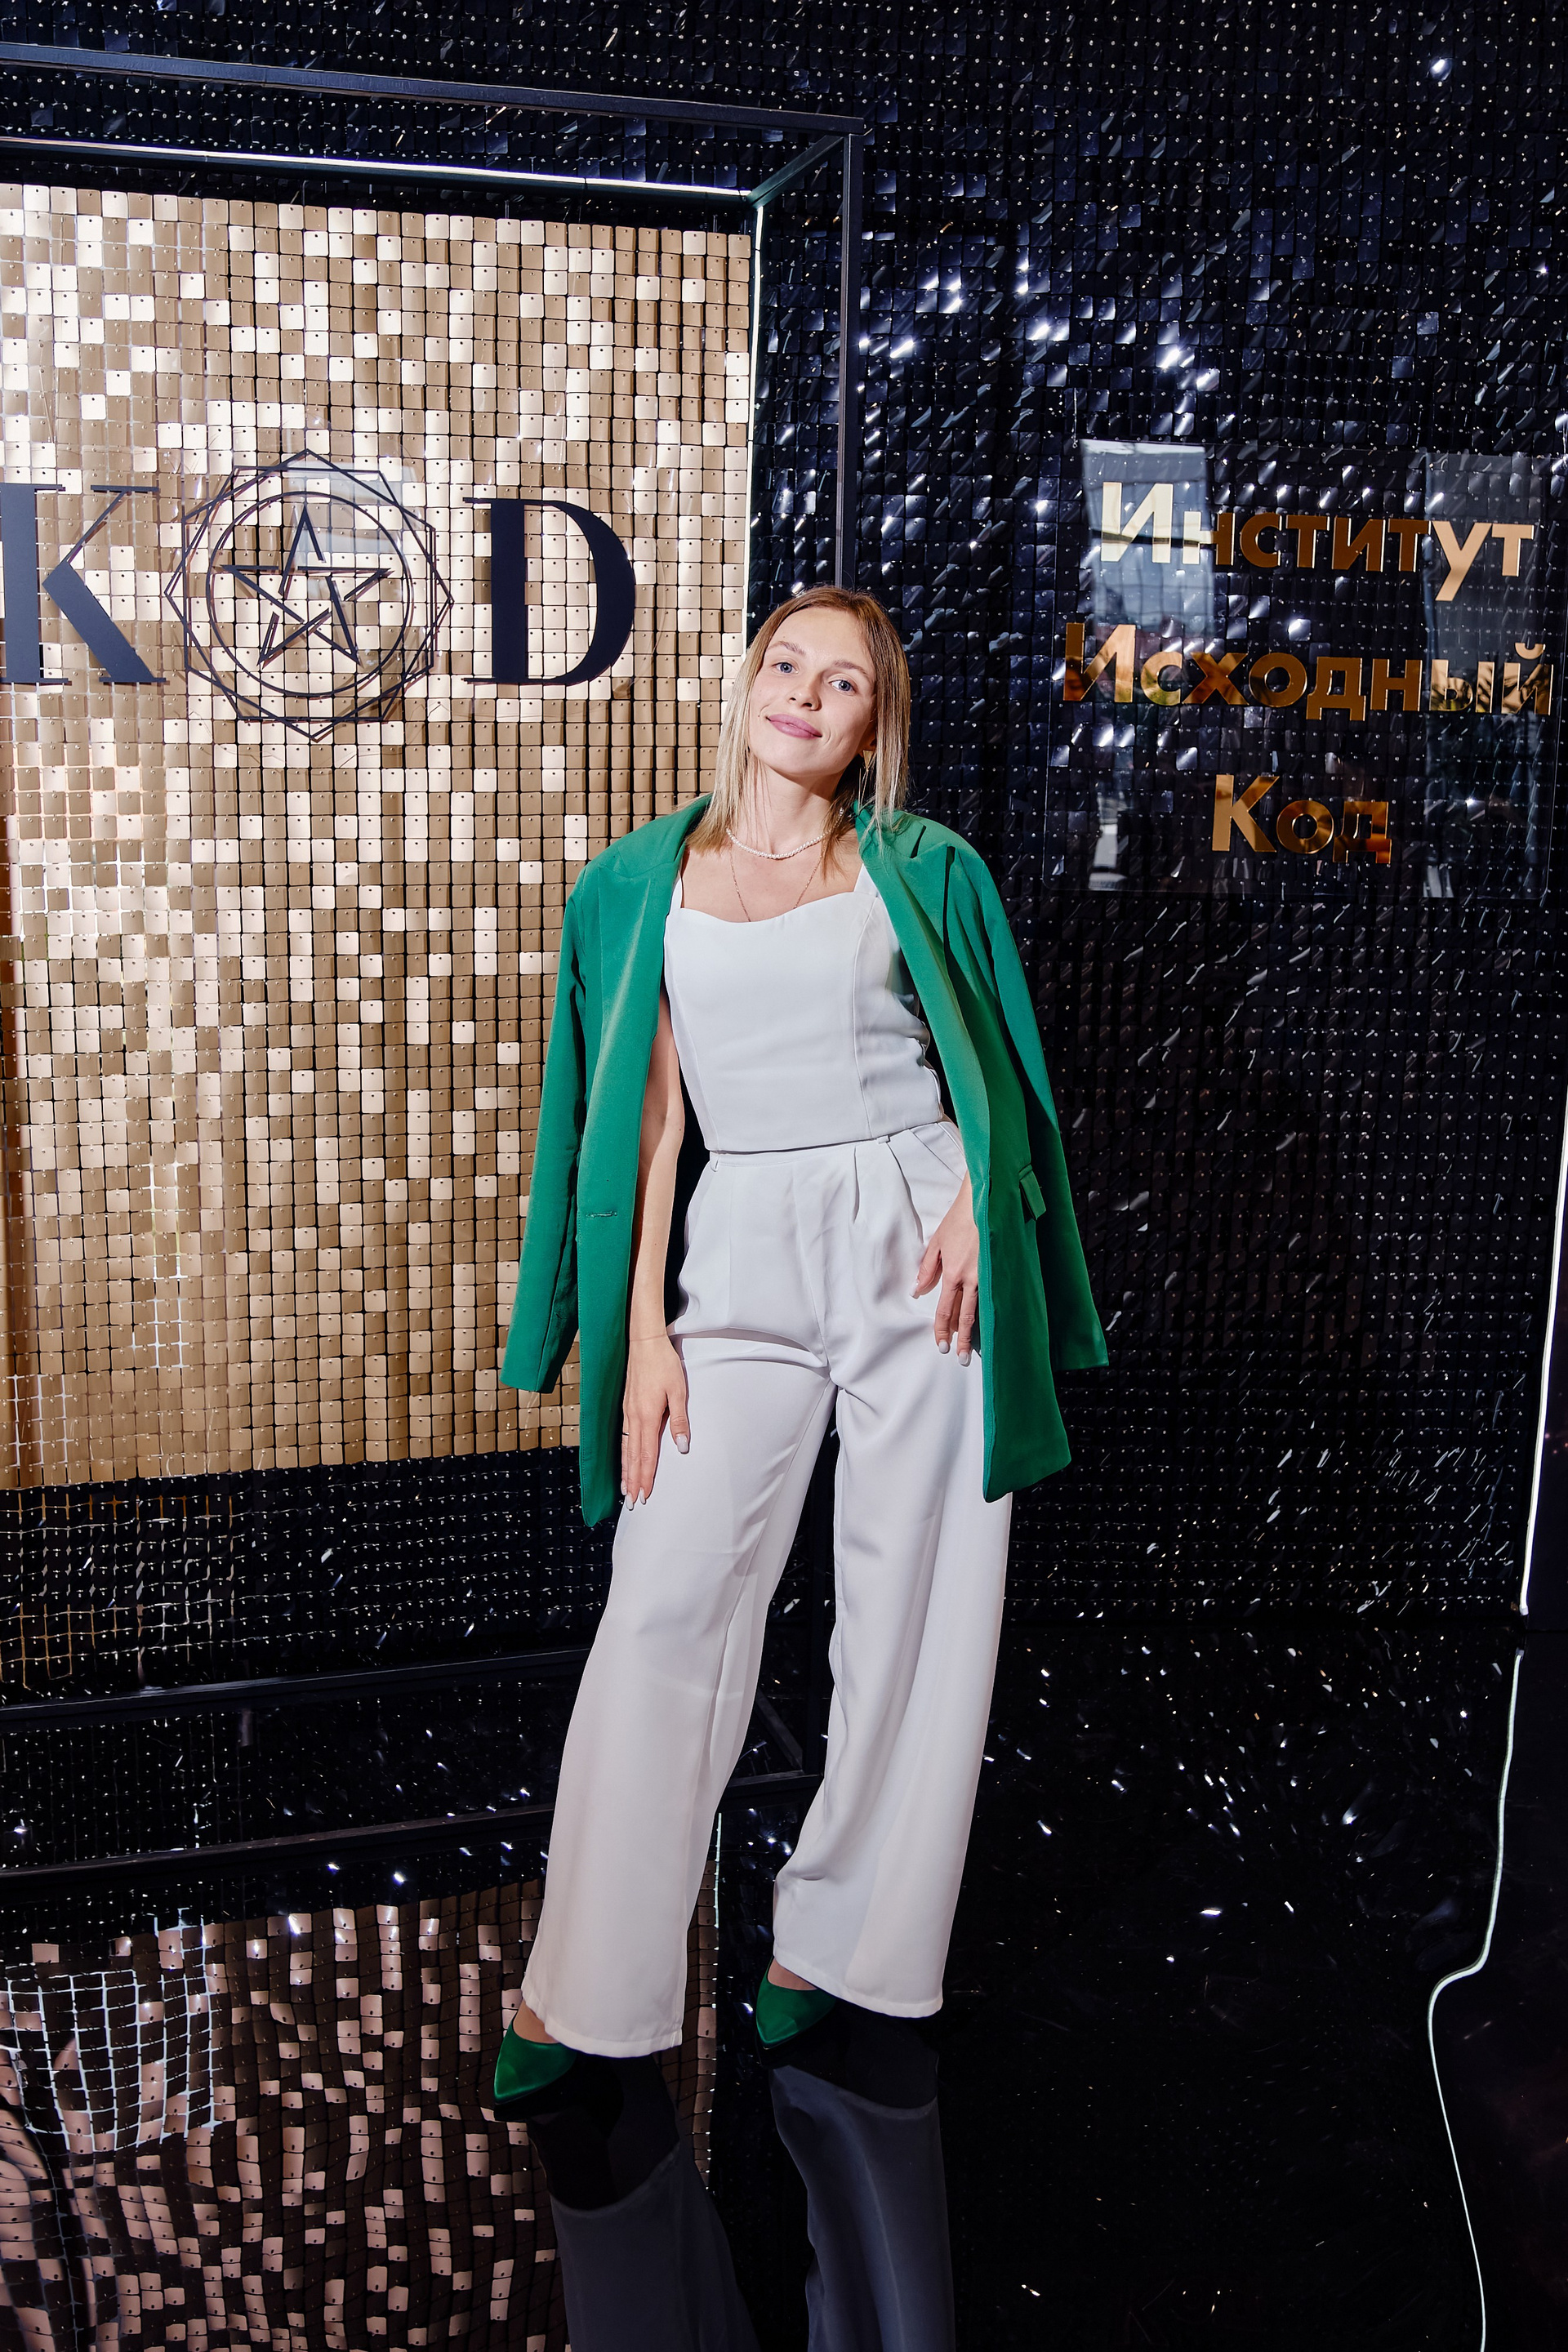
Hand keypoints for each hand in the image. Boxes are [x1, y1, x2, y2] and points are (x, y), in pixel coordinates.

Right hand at [621, 1333, 689, 1503]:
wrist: (643, 1342)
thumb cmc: (663, 1364)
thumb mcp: (678, 1391)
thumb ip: (679, 1420)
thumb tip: (682, 1447)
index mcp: (647, 1416)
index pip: (646, 1455)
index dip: (645, 1477)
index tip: (644, 1496)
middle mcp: (633, 1417)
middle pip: (632, 1456)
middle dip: (633, 1481)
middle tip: (632, 1503)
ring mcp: (627, 1412)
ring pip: (625, 1448)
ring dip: (626, 1470)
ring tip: (625, 1489)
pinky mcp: (626, 1406)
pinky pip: (623, 1436)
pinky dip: (623, 1453)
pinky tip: (624, 1460)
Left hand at [914, 1174, 980, 1362]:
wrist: (986, 1203)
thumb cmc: (960, 1220)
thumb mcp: (937, 1243)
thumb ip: (927, 1269)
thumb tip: (918, 1290)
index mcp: (954, 1273)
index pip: (945, 1309)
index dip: (942, 1328)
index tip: (941, 1345)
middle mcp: (972, 1279)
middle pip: (964, 1316)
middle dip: (960, 1338)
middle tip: (958, 1357)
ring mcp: (989, 1276)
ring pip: (979, 1310)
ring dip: (974, 1331)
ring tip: (971, 1349)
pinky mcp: (1000, 1271)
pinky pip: (993, 1297)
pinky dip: (989, 1312)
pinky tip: (989, 1323)